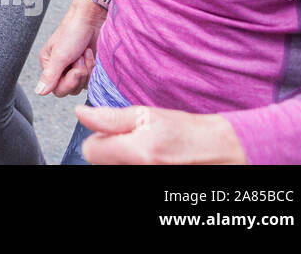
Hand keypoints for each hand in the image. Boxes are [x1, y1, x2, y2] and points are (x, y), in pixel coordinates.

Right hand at [35, 0, 106, 96]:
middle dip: (78, 75)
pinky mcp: (89, 67)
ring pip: (83, 85)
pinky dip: (94, 68)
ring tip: (84, 54)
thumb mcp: (60, 55)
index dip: (68, 83)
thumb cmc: (73, 31)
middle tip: (78, 59)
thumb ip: (49, 76)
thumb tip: (39, 92)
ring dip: (87, 69)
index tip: (75, 69)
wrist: (92, 19)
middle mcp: (61, 68)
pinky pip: (92, 80)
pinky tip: (90, 55)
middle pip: (70, 90)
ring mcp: (76, 68)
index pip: (56, 89)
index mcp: (49, 64)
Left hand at [75, 105, 247, 164]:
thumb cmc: (186, 132)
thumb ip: (110, 117)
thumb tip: (81, 114)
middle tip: (134, 141)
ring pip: (115, 168)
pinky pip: (129, 172)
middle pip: (101, 162)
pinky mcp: (152, 186)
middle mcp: (139, 171)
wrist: (219, 151)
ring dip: (123, 159)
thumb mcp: (148, 115)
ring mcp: (146, 179)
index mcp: (137, 152)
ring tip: (144, 151)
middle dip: (111, 150)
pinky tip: (150, 161)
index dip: (99, 138)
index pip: (90, 151)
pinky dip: (133, 165)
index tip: (115, 133)